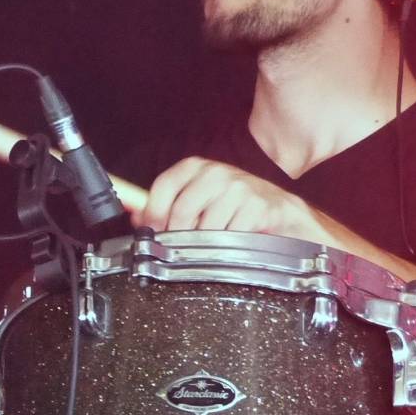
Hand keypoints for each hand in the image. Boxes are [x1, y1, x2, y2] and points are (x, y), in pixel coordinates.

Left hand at [139, 158, 318, 236]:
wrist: (279, 211)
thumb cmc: (234, 204)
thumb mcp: (198, 198)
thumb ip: (167, 205)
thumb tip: (136, 216)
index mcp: (196, 167)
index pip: (163, 186)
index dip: (153, 214)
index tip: (152, 232)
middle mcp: (216, 173)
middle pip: (181, 211)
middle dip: (178, 236)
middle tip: (183, 247)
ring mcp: (238, 188)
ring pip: (205, 228)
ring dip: (204, 244)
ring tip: (213, 244)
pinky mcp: (256, 207)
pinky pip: (229, 237)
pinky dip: (227, 247)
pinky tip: (232, 243)